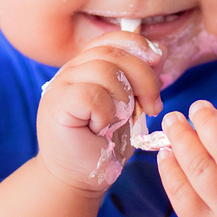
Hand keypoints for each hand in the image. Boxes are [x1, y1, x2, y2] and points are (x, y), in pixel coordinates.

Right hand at [36, 31, 163, 193]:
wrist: (78, 178)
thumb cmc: (105, 143)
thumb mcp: (132, 106)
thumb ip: (142, 78)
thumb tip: (159, 51)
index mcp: (90, 64)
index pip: (115, 39)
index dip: (141, 48)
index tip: (158, 70)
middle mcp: (73, 69)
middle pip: (114, 52)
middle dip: (144, 78)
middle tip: (152, 106)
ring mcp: (61, 85)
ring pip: (103, 70)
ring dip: (124, 99)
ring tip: (122, 120)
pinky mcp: (56, 105)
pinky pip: (90, 94)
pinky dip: (105, 113)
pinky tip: (101, 128)